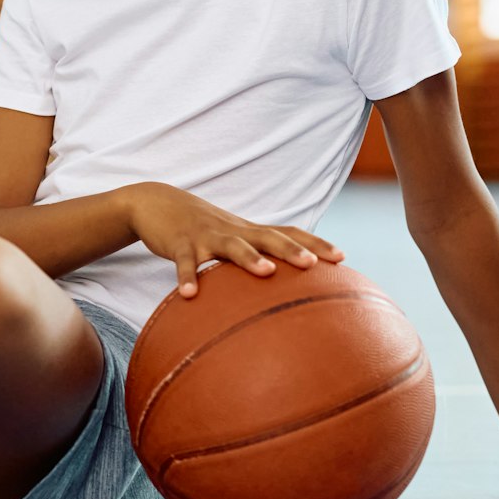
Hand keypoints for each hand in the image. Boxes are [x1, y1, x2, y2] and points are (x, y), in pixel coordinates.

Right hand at [123, 182, 343, 298]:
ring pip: (231, 246)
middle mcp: (233, 231)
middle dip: (292, 250)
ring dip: (249, 258)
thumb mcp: (230, 238)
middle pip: (267, 237)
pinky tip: (189, 296)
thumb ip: (254, 256)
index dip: (315, 243)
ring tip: (266, 272)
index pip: (288, 232)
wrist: (156, 202)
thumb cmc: (202, 228)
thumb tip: (282, 290)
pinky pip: (185, 262)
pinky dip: (187, 277)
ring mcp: (206, 236)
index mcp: (248, 231)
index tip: (342, 258)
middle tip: (313, 265)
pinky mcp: (179, 244)